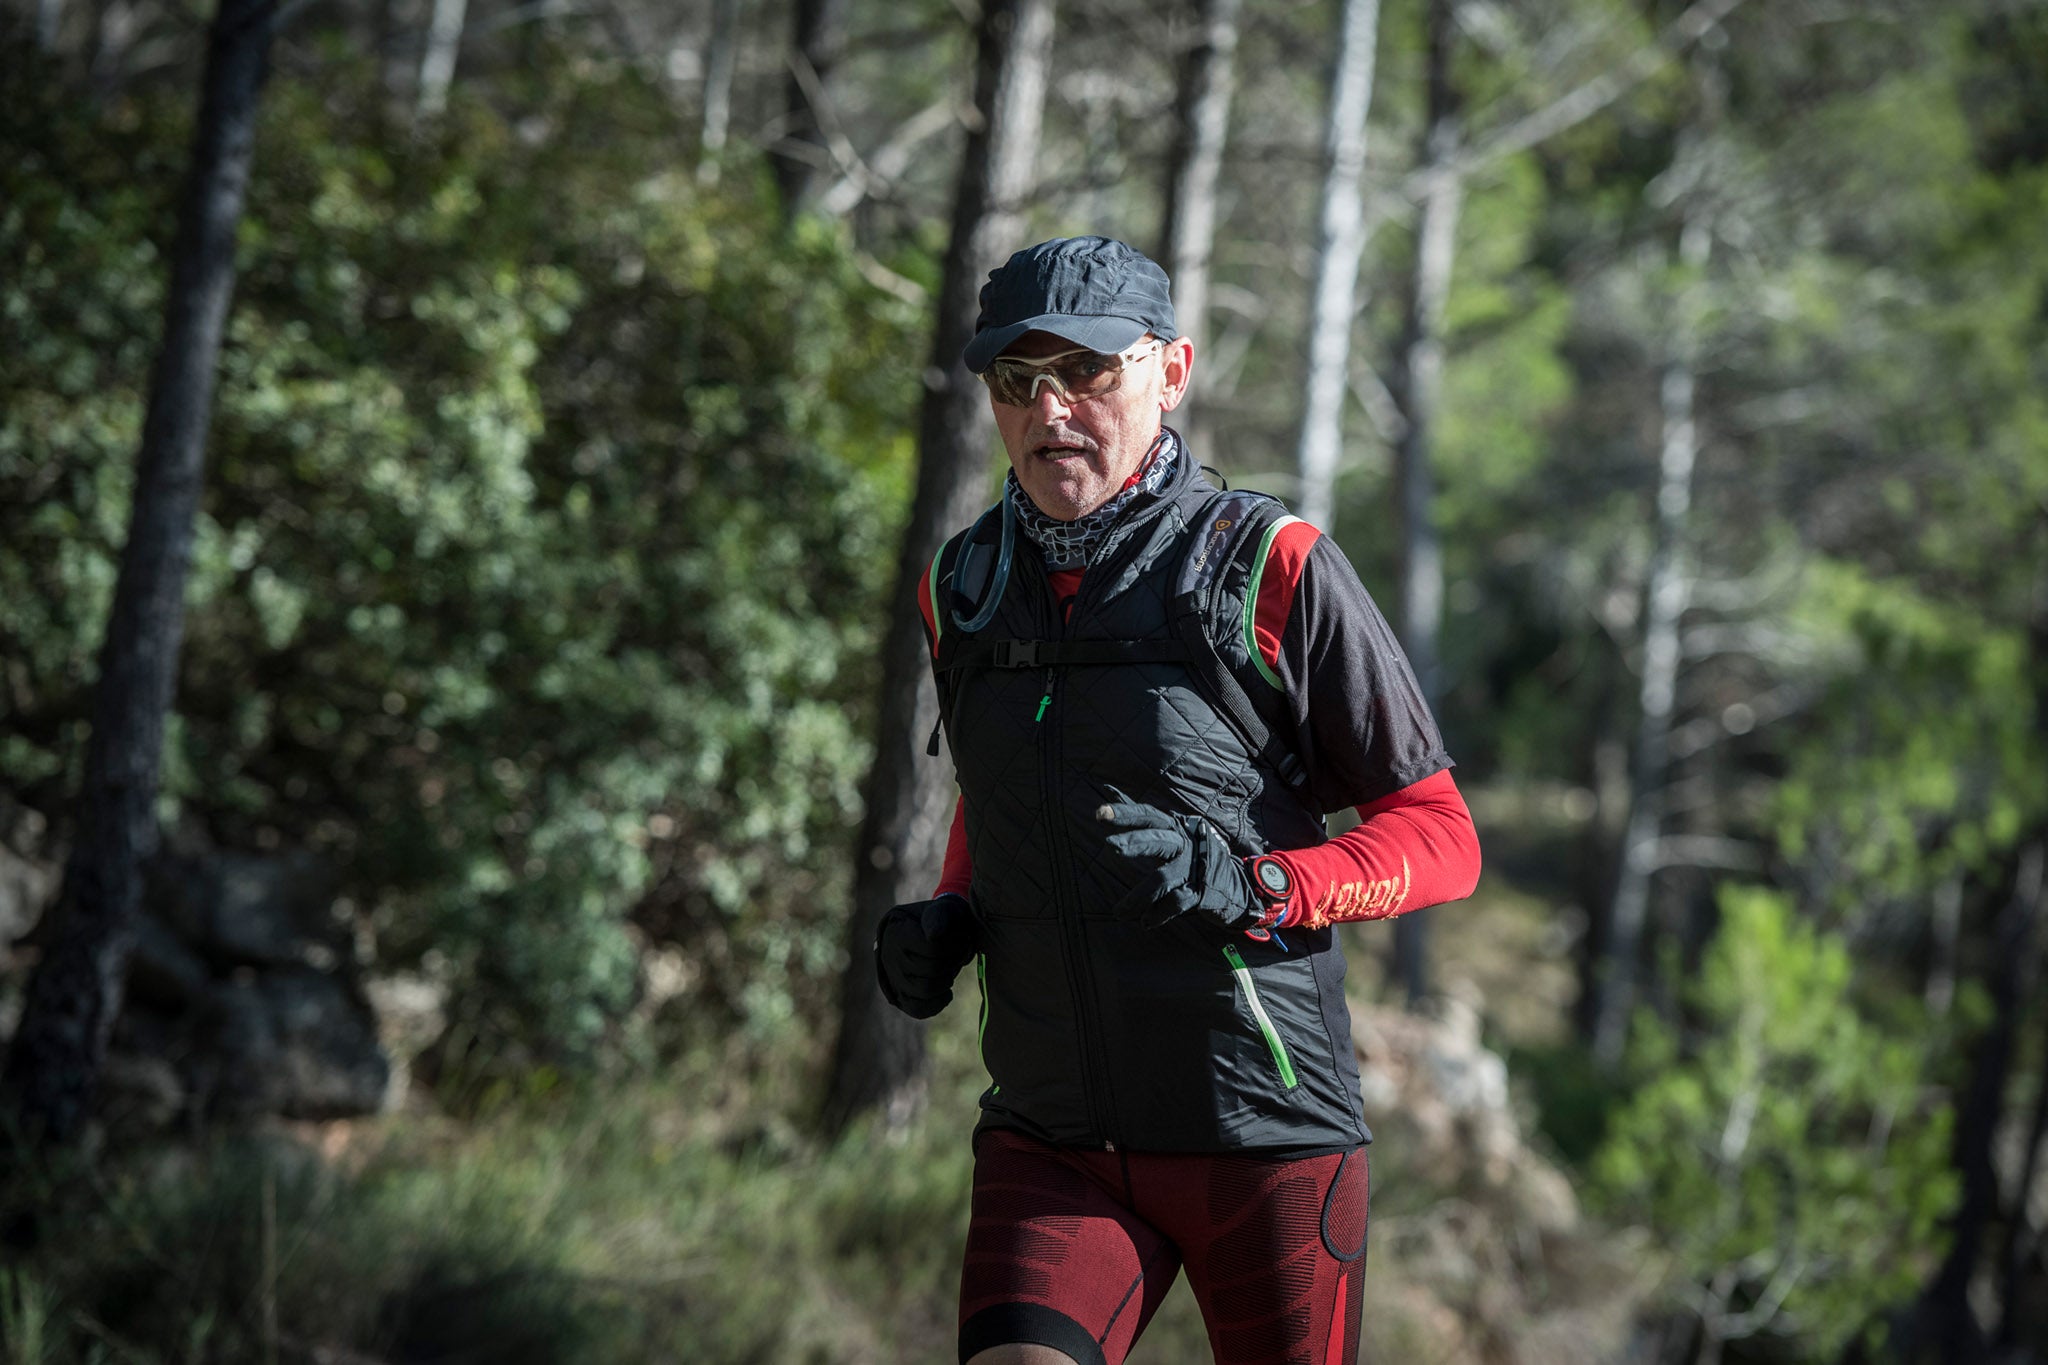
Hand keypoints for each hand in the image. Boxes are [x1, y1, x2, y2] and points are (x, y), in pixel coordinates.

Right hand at [875, 893, 978, 1018]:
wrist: (931, 932)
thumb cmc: (941, 919)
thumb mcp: (943, 908)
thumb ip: (939, 916)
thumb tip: (934, 936)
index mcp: (898, 931)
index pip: (933, 947)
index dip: (956, 945)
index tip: (963, 938)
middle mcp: (890, 957)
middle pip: (932, 969)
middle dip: (954, 961)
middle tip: (961, 952)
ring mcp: (893, 979)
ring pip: (925, 990)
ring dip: (948, 979)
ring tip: (951, 967)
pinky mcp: (901, 997)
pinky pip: (918, 1010)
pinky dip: (937, 1003)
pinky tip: (947, 991)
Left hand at [1094, 789, 1260, 930]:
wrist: (1236, 884)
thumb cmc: (1192, 855)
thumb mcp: (1171, 831)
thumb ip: (1140, 816)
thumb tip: (1109, 789)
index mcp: (1175, 828)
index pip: (1148, 816)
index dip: (1125, 814)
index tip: (1099, 814)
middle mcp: (1185, 844)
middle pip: (1158, 841)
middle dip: (1134, 842)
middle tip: (1110, 846)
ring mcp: (1194, 868)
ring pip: (1162, 879)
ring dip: (1137, 897)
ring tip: (1118, 912)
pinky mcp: (1200, 892)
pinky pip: (1175, 904)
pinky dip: (1157, 914)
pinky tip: (1145, 922)